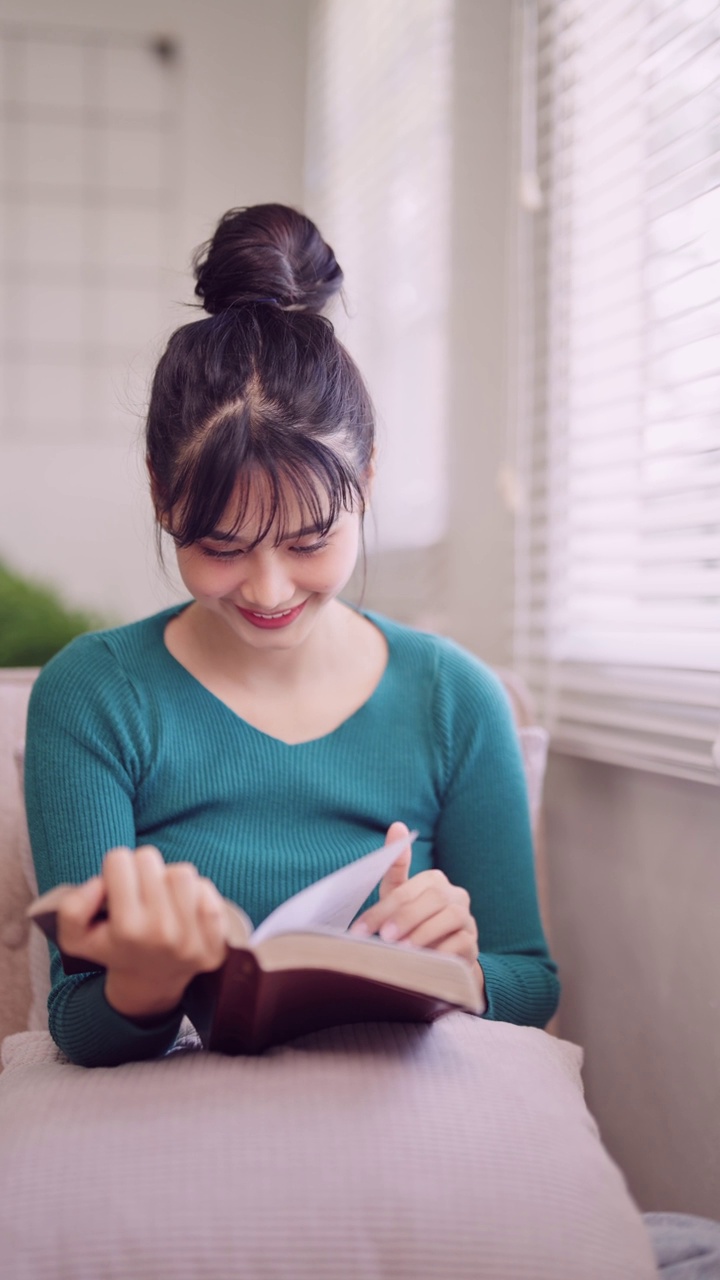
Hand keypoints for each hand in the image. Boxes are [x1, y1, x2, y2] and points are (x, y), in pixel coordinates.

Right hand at [56, 846, 227, 1018]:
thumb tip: (99, 885)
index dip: (115, 869)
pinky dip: (195, 893)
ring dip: (169, 879)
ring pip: (181, 872)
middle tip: (140, 893)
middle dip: (141, 870)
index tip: (118, 889)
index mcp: (126, 929)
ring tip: (162, 899)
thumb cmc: (114, 948)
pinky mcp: (215, 940)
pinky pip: (207, 890)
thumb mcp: (76, 937)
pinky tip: (184, 910)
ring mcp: (192, 938)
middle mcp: (160, 933)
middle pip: (149, 859)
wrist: (150, 983)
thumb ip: (73, 908)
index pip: (119, 860)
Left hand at [350, 823, 483, 995]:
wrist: (436, 958)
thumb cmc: (411, 922)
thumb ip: (395, 866)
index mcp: (434, 880)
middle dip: (407, 917)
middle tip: (385, 937)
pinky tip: (427, 960)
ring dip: (426, 933)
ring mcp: (467, 920)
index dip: (382, 909)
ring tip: (404, 949)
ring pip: (452, 917)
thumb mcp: (398, 897)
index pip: (407, 889)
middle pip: (433, 898)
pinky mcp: (473, 945)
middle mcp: (455, 896)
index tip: (359, 929)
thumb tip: (397, 825)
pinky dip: (444, 951)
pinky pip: (464, 942)